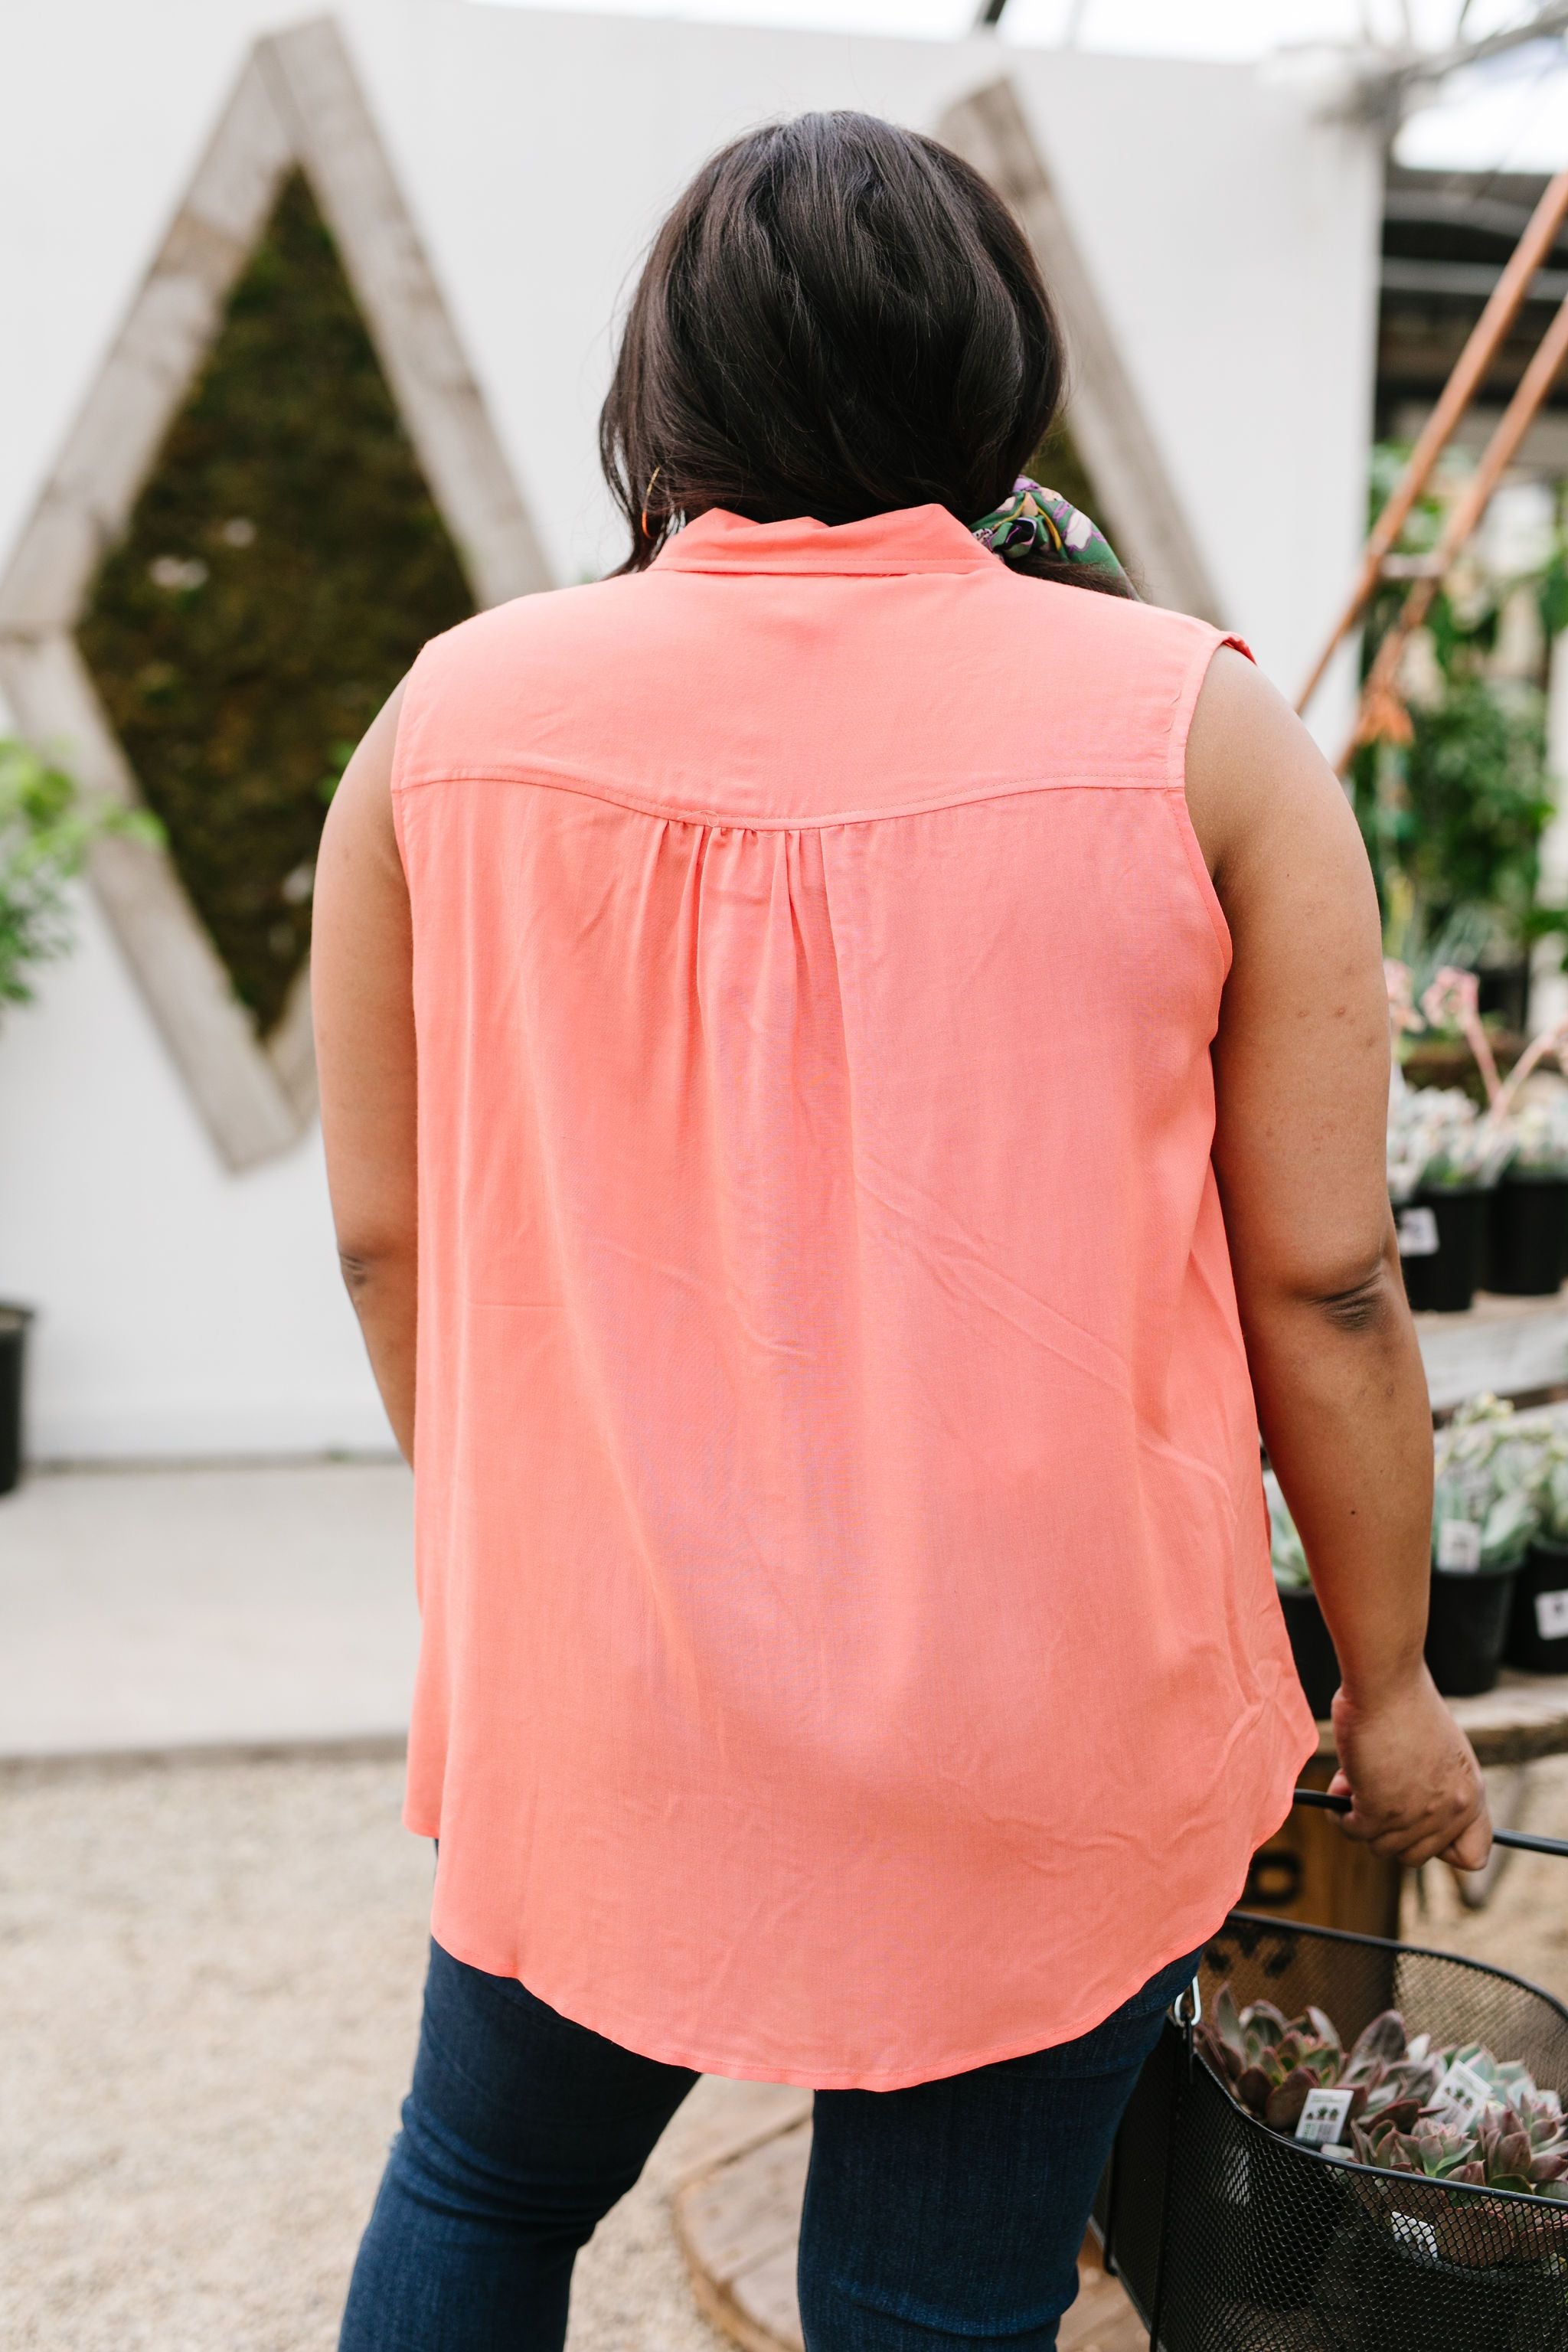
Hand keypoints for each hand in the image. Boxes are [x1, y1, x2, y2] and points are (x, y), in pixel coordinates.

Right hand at [1329, 1667, 1490, 1868]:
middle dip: (1387, 1829)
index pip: (1472, 1856)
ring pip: (1380, 1846)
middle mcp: (1451, 1811)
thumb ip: (1433, 1785)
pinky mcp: (1381, 1811)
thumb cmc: (1405, 1703)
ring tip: (1354, 1777)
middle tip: (1373, 1791)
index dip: (1440, 1846)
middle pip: (1412, 1856)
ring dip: (1360, 1817)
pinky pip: (1353, 1830)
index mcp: (1470, 1794)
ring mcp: (1417, 1815)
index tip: (1417, 1822)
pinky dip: (1340, 1813)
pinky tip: (1341, 1783)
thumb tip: (1399, 1813)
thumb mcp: (1439, 1750)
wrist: (1387, 1682)